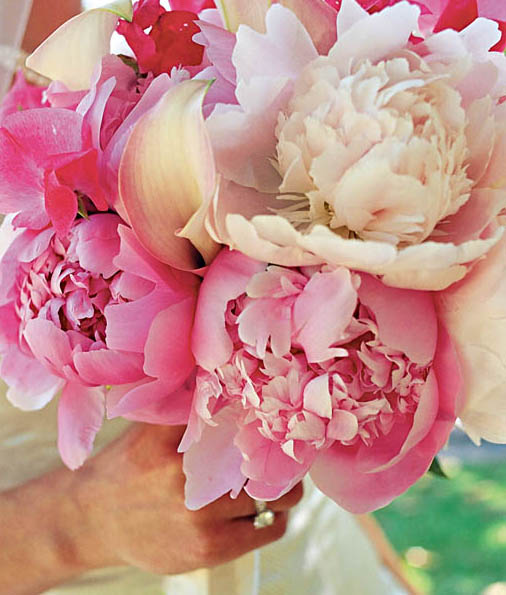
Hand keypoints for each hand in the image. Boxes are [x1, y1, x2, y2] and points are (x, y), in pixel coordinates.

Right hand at [75, 423, 302, 574]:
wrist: (94, 518)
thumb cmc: (131, 463)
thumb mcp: (151, 425)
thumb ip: (190, 406)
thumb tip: (233, 378)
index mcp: (174, 437)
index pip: (238, 417)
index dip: (266, 417)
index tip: (278, 415)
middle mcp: (186, 477)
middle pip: (264, 461)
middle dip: (280, 457)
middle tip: (282, 451)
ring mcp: (199, 517)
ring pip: (274, 499)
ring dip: (284, 489)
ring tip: (277, 480)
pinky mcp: (208, 550)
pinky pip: (267, 530)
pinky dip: (274, 517)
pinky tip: (264, 508)